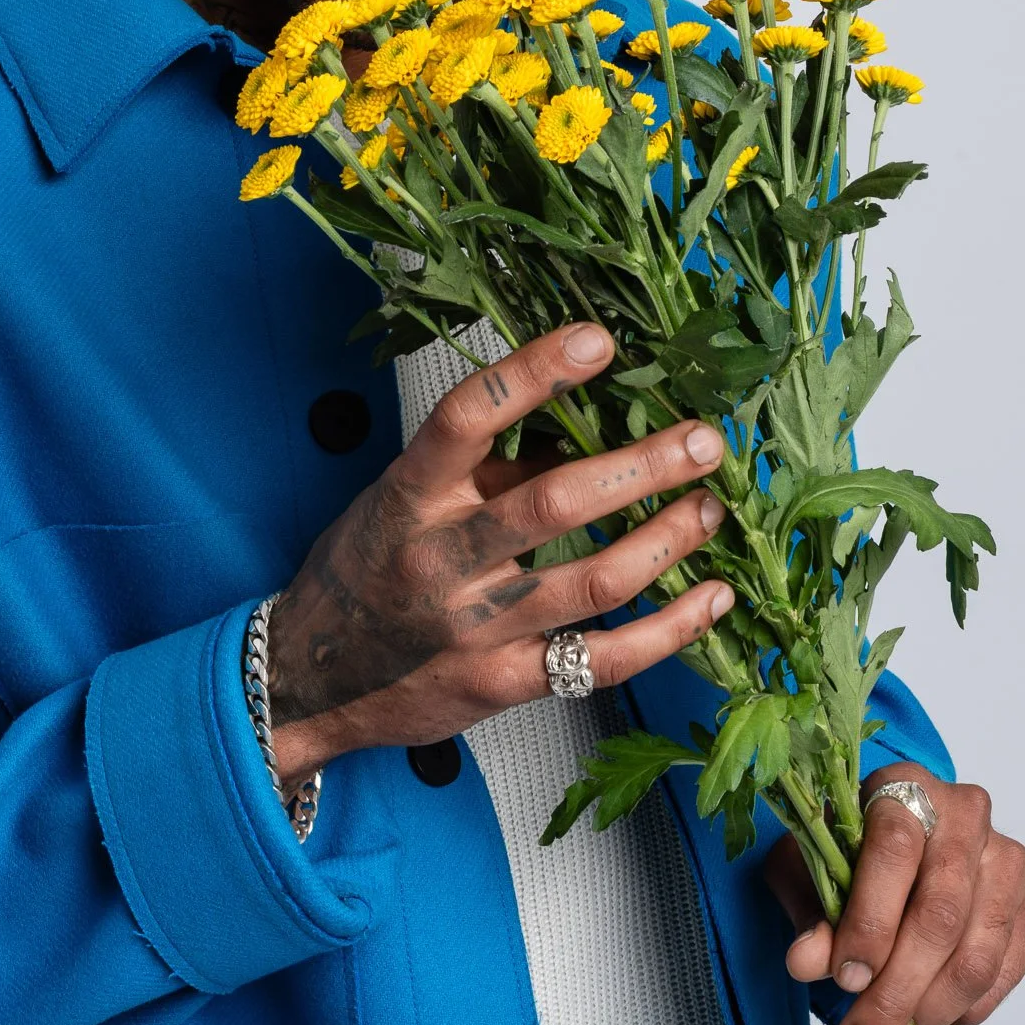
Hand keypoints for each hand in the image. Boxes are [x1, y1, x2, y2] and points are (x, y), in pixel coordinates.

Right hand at [268, 321, 735, 786]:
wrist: (313, 681)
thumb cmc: (365, 573)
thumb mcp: (404, 500)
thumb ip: (487, 466)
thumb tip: (586, 421)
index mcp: (410, 495)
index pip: (467, 416)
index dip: (534, 372)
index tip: (597, 341)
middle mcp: (442, 559)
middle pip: (556, 502)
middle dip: (644, 465)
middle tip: (702, 439)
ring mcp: (476, 627)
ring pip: (596, 580)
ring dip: (669, 538)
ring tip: (712, 507)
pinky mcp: (506, 683)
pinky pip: (605, 657)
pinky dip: (671, 629)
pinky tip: (711, 599)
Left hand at [769, 763, 1024, 1024]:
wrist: (894, 846)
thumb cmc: (844, 853)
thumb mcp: (806, 869)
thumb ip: (808, 910)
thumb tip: (807, 962)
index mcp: (903, 785)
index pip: (896, 849)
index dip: (870, 921)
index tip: (844, 978)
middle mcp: (966, 813)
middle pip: (941, 912)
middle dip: (897, 988)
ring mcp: (1007, 861)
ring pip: (978, 951)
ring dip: (931, 1009)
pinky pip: (1006, 972)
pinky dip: (966, 1009)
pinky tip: (928, 1020)